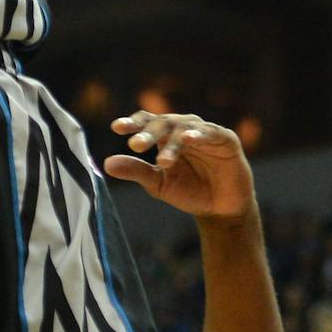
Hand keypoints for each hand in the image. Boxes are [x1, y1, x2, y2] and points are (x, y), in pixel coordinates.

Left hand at [105, 111, 254, 220]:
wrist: (221, 208)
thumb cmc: (189, 191)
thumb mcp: (159, 184)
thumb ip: (136, 171)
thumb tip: (105, 164)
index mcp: (165, 136)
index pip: (147, 122)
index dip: (133, 122)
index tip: (117, 128)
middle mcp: (184, 128)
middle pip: (163, 124)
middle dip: (149, 133)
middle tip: (135, 145)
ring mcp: (205, 132)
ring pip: (185, 129)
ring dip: (172, 142)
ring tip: (161, 159)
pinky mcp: (225, 139)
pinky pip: (211, 133)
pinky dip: (199, 135)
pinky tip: (188, 140)